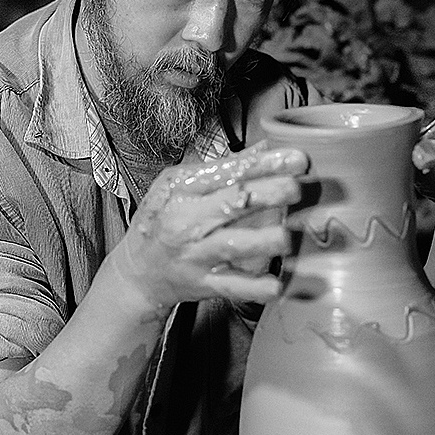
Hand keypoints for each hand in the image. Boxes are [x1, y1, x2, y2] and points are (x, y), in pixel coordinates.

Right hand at [111, 143, 307, 307]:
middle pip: (233, 204)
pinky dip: (254, 287)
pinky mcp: (203, 284)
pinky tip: (277, 284)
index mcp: (183, 189)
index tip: (296, 159)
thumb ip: (223, 167)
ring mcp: (196, 254)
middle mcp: (188, 220)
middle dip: (269, 194)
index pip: (227, 172)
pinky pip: (231, 286)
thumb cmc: (161, 221)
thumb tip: (264, 147)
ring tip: (289, 236)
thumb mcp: (179, 184)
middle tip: (297, 188)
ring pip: (233, 245)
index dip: (263, 164)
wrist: (137, 273)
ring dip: (264, 240)